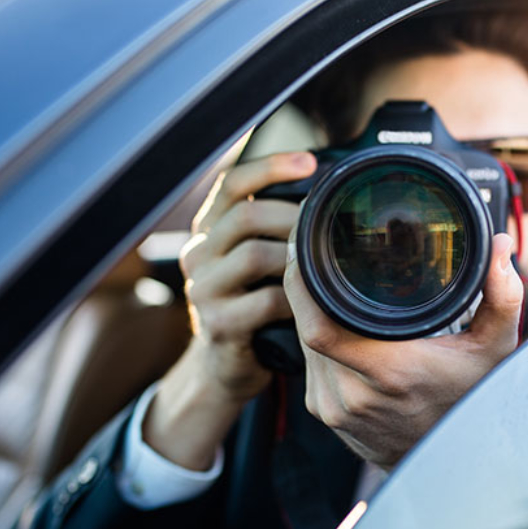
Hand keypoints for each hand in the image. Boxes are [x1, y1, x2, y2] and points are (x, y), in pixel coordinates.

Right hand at [144, 152, 316, 469]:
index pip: (231, 183)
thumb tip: (330, 194)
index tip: (310, 161)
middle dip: (293, 216)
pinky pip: (263, 301)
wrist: (228, 367)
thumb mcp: (259, 264)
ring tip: (322, 266)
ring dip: (296, 259)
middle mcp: (198, 254)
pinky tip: (311, 304)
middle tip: (328, 226)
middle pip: (244, 215)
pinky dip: (295, 300)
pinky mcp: (217, 324)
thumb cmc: (255, 309)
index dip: (269, 166)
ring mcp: (202, 290)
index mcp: (209, 231)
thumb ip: (276, 231)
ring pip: (253, 255)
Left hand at [287, 232, 524, 467]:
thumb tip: (499, 245)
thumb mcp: (495, 349)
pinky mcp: (322, 412)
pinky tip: (332, 321)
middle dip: (307, 286)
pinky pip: (307, 361)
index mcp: (389, 372)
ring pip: (302, 342)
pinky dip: (315, 337)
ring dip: (309, 310)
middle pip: (305, 325)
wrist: (449, 464)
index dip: (301, 285)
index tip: (306, 246)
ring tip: (324, 280)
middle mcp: (352, 394)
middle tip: (314, 247)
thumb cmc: (470, 402)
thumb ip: (501, 295)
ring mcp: (332, 406)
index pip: (319, 327)